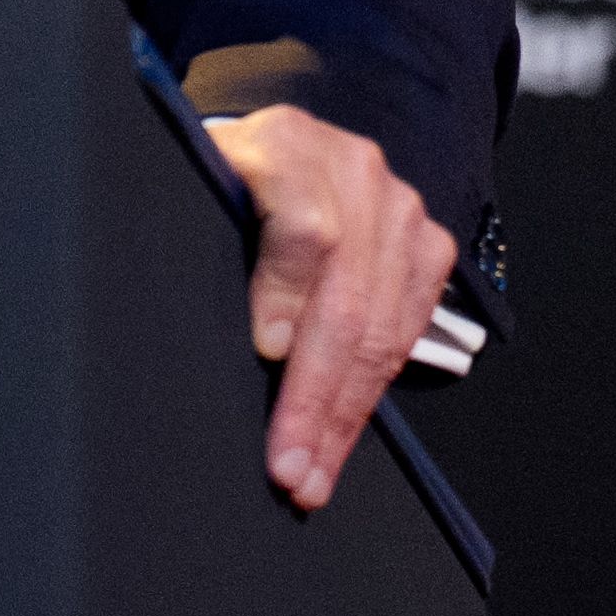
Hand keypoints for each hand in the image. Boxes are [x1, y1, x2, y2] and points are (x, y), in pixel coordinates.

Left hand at [205, 108, 453, 511]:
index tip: (266, 351)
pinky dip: (373, 390)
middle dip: (315, 396)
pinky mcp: (428, 244)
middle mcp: (352, 170)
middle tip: (289, 465)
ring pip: (382, 326)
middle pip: (347, 296)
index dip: (287, 290)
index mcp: (283, 145)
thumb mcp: (195, 189)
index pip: (304, 225)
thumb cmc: (225, 182)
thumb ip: (197, 235)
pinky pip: (408, 331)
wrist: (284, 150)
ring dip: (346, 413)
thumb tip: (187, 315)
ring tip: (314, 471)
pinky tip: (344, 434)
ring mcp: (399, 207)